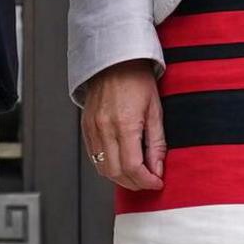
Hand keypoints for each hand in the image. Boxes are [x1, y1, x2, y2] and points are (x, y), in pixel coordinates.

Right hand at [78, 60, 165, 190]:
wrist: (114, 60)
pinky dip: (107, 166)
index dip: (146, 181)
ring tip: (136, 175)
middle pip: (116, 173)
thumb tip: (158, 169)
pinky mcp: (85, 127)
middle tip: (148, 182)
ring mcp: (92, 128)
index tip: (157, 182)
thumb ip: (157, 143)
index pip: (133, 167)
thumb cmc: (137, 79)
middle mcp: (105, 128)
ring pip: (103, 168)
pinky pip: (94, 156)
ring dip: (120, 178)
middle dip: (135, 183)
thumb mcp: (155, 110)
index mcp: (125, 124)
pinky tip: (120, 163)